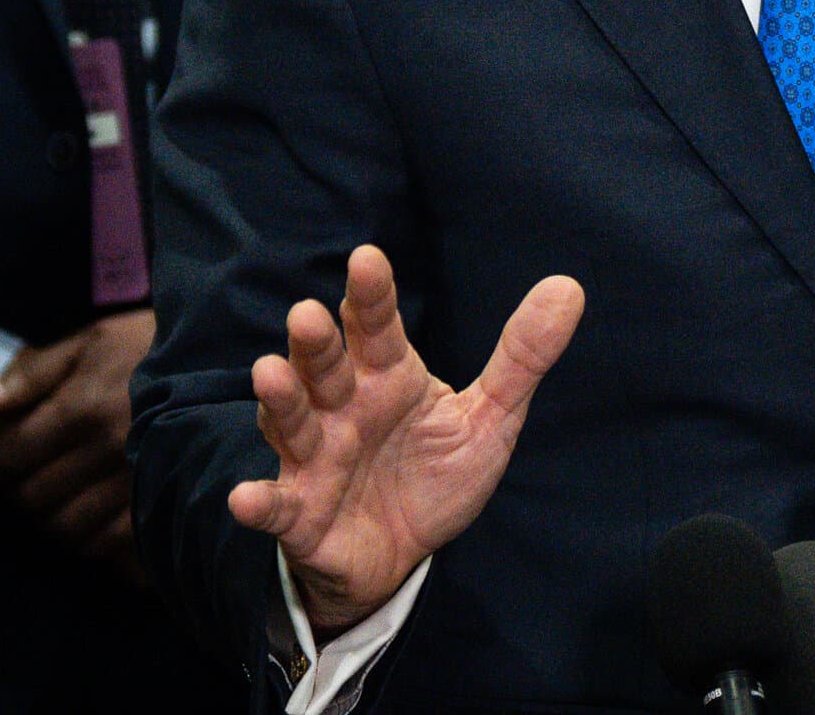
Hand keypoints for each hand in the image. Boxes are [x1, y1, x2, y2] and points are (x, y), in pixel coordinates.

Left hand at [0, 309, 153, 571]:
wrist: (224, 351)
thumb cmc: (150, 343)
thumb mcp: (92, 340)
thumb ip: (36, 372)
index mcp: (82, 407)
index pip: (9, 456)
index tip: (0, 453)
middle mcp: (105, 448)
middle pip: (33, 497)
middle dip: (22, 487)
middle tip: (35, 471)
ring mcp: (136, 477)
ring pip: (66, 525)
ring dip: (54, 515)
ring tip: (63, 493)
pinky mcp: (162, 496)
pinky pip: (107, 541)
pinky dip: (90, 536)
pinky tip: (92, 513)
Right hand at [229, 246, 583, 637]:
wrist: (403, 557)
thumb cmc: (437, 474)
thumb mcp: (490, 417)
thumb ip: (522, 356)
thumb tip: (569, 287)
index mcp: (389, 377)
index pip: (378, 329)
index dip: (372, 296)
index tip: (368, 258)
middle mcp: (345, 408)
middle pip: (325, 366)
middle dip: (315, 341)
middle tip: (307, 313)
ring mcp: (316, 460)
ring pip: (292, 422)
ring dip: (279, 400)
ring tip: (268, 372)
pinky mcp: (301, 515)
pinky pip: (277, 507)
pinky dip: (259, 502)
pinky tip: (245, 497)